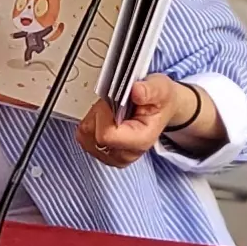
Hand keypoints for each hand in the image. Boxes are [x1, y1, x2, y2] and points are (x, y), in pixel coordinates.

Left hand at [75, 73, 198, 170]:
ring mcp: (113, 157)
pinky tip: (107, 119)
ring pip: (85, 136)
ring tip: (113, 111)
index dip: (104, 113)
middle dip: (98, 114)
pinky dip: (92, 124)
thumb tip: (136, 91)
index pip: (105, 134)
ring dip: (94, 118)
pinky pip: (84, 138)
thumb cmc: (161, 101)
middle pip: (92, 135)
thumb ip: (150, 90)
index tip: (114, 101)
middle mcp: (126, 154)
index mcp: (140, 141)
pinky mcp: (104, 154)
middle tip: (115, 105)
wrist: (162, 109)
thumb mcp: (161, 88)